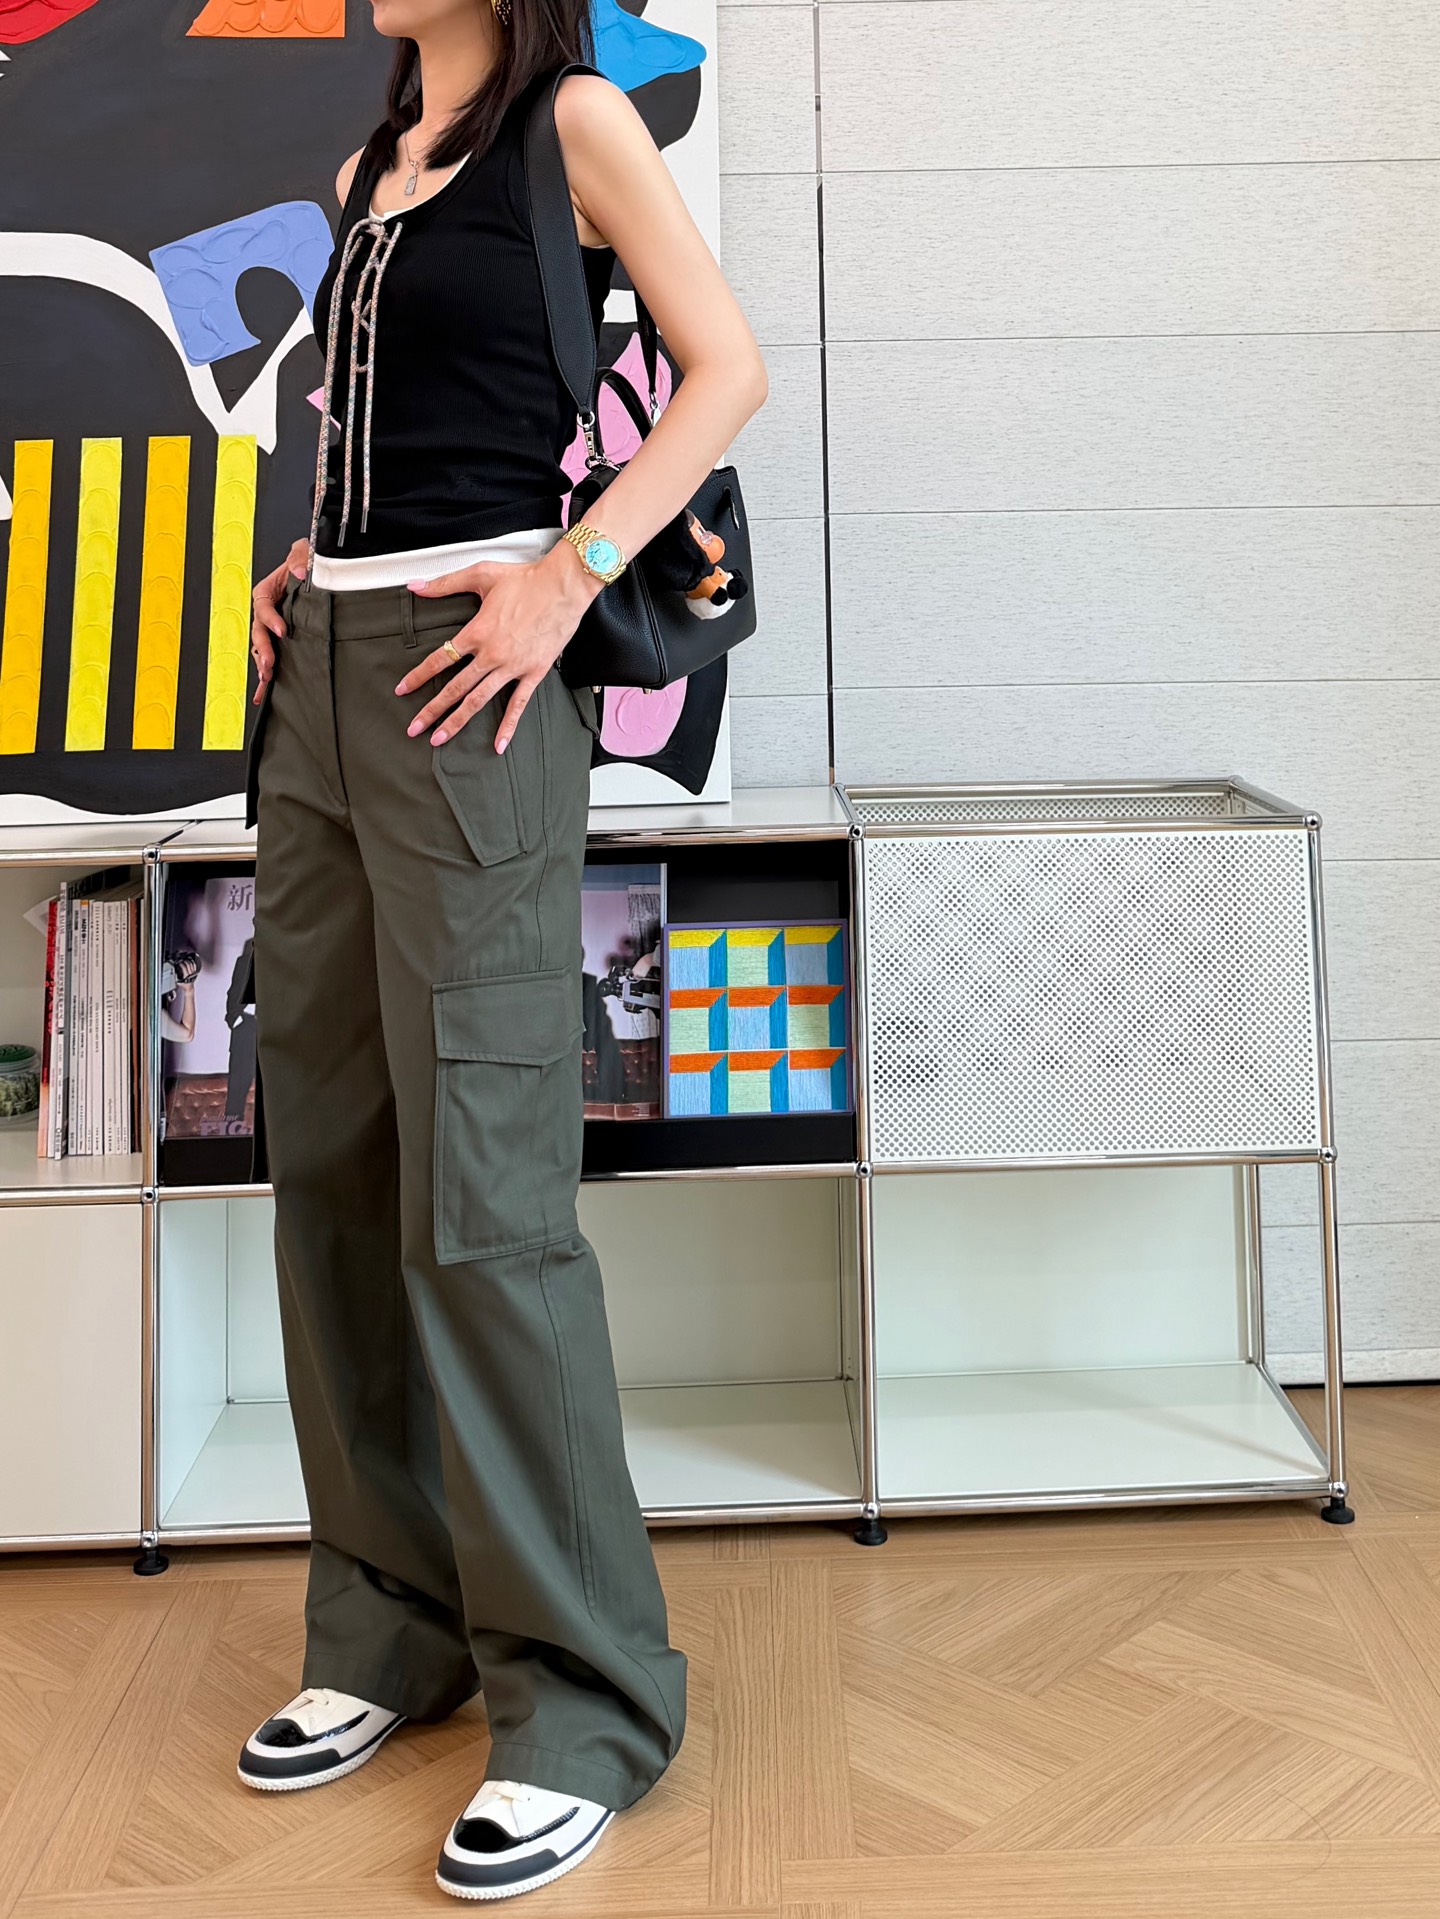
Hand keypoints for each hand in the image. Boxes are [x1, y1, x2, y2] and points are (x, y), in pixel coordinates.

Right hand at [250, 539, 307, 703]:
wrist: (319, 573)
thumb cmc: (307, 562)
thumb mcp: (304, 552)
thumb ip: (300, 557)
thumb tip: (300, 572)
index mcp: (267, 591)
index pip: (263, 605)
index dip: (270, 619)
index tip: (281, 630)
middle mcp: (268, 611)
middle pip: (259, 631)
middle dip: (263, 648)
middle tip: (268, 663)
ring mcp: (274, 627)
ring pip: (262, 646)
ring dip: (263, 663)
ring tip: (267, 677)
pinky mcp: (282, 640)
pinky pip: (272, 657)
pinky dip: (266, 674)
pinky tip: (263, 692)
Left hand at [396, 544, 601, 750]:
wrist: (563, 587)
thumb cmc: (526, 580)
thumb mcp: (481, 575)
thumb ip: (445, 584)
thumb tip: (416, 586)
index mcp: (476, 632)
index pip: (439, 660)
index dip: (417, 676)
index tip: (403, 689)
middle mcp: (491, 655)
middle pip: (454, 688)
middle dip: (432, 710)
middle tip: (415, 728)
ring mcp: (512, 667)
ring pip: (479, 700)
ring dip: (458, 721)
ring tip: (441, 738)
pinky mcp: (533, 673)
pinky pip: (518, 704)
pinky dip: (508, 726)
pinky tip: (498, 744)